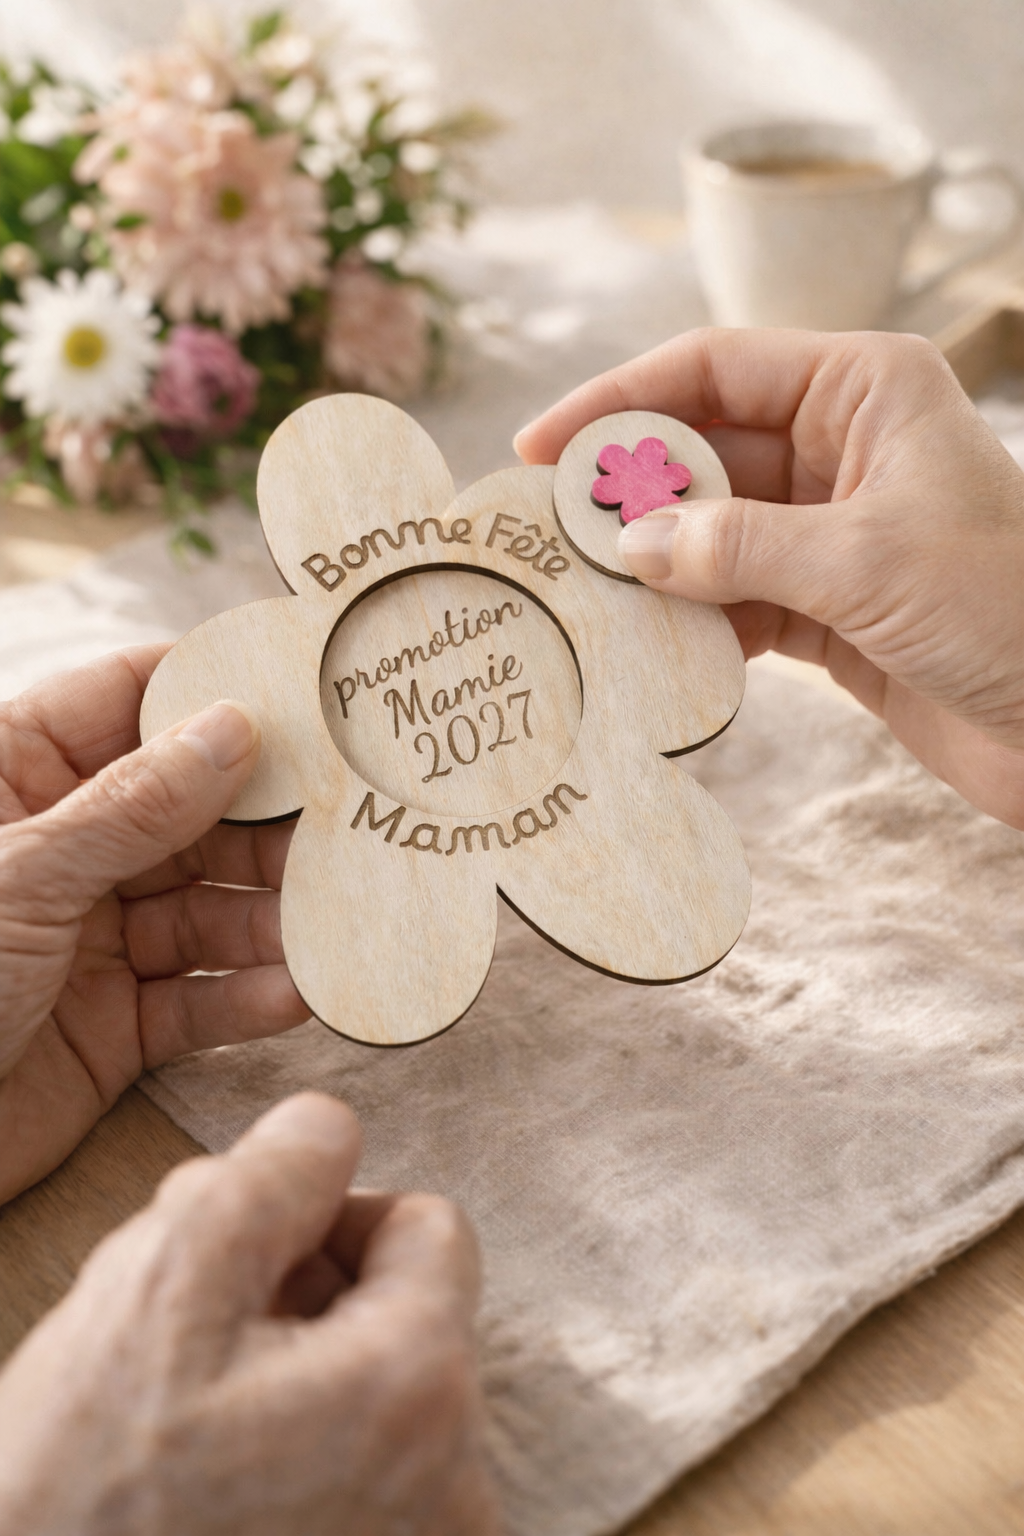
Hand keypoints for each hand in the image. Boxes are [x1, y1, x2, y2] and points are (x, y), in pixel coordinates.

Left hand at [0, 646, 308, 1201]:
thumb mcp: (22, 876)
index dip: (211, 687)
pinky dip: (251, 998)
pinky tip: (298, 993)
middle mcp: (65, 852)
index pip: (126, 702)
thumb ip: (132, 806)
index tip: (302, 679)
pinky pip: (201, 1000)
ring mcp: (94, 940)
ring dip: (275, 915)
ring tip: (341, 913)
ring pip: (209, 908)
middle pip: (192, 811)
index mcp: (16, 782)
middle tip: (352, 814)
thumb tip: (231, 726)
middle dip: (269, 818)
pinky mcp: (117, 1029)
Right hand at [0, 1093, 498, 1534]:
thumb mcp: (165, 1280)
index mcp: (419, 1386)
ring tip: (213, 1420)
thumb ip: (274, 1174)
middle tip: (215, 1346)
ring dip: (310, 1376)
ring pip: (387, 1388)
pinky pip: (377, 1470)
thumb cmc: (86, 1492)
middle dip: (318, 1300)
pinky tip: (233, 1477)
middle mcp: (457, 1483)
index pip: (430, 1225)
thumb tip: (331, 1129)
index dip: (333, 1220)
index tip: (258, 1263)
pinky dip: (315, 1449)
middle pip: (411, 1310)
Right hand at [516, 329, 1023, 827]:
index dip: (621, 400)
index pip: (715, 366)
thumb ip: (737, 545)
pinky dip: (692, 619)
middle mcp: (844, 448)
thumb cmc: (1007, 608)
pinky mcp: (830, 607)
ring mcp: (834, 530)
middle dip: (628, 489)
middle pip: (704, 449)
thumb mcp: (863, 561)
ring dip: (651, 561)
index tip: (544, 445)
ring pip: (711, 529)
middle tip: (548, 531)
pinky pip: (736, 597)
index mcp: (865, 389)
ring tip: (580, 592)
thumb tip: (631, 542)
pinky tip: (647, 643)